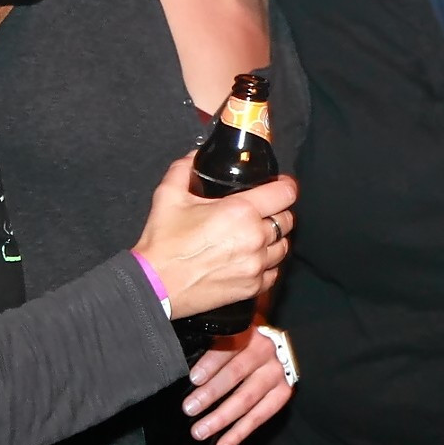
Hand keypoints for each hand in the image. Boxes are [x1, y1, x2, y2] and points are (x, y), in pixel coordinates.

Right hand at [132, 158, 295, 316]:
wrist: (155, 285)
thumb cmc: (163, 243)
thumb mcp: (168, 196)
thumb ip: (183, 169)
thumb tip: (194, 157)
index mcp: (241, 211)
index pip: (285, 193)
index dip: (286, 185)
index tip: (281, 185)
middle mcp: (255, 237)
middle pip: (287, 220)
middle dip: (279, 212)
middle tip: (264, 212)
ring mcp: (256, 264)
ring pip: (283, 247)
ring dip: (274, 239)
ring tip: (257, 236)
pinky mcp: (252, 287)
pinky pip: (274, 273)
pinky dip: (267, 265)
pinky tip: (253, 259)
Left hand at [183, 327, 294, 444]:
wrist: (279, 344)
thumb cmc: (244, 340)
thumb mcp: (230, 331)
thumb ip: (211, 340)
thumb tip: (179, 353)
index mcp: (249, 332)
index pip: (228, 347)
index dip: (211, 364)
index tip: (194, 379)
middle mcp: (266, 351)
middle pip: (236, 373)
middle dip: (211, 393)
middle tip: (189, 408)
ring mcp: (276, 373)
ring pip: (247, 397)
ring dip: (222, 417)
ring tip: (199, 431)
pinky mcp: (283, 392)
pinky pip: (261, 416)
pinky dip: (240, 433)